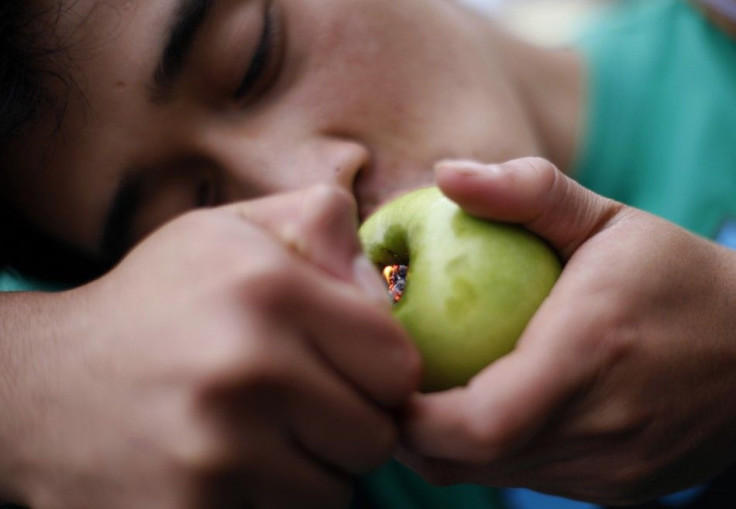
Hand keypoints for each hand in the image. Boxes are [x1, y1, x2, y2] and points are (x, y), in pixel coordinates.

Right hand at [0, 186, 419, 508]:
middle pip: (376, 434)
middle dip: (350, 421)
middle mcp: (248, 367)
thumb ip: (318, 225)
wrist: (46, 385)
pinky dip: (272, 499)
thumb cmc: (159, 301)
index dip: (380, 369)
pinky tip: (229, 464)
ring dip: (311, 466)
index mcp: (270, 289)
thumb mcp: (230, 231)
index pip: (399, 364)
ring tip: (258, 430)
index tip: (348, 365)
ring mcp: (216, 450)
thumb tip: (382, 280)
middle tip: (301, 402)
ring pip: (337, 488)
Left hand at [399, 158, 735, 504]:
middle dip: (411, 427)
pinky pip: (528, 477)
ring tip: (429, 388)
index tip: (378, 371)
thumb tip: (444, 174)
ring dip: (446, 440)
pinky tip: (487, 404)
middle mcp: (601, 427)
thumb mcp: (607, 218)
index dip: (410, 415)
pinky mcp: (619, 489)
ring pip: (492, 476)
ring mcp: (612, 470)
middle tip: (387, 376)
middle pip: (469, 460)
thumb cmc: (675, 275)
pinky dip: (491, 450)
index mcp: (589, 353)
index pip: (477, 423)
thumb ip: (526, 191)